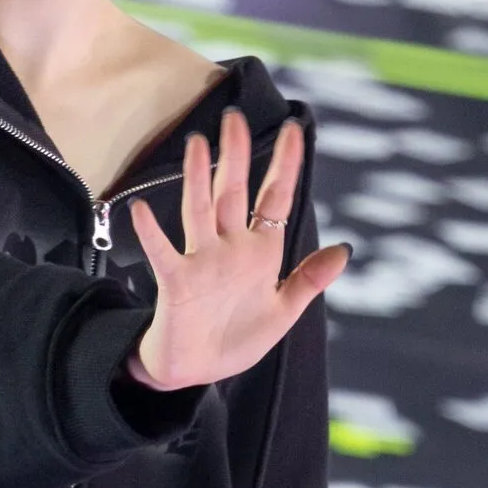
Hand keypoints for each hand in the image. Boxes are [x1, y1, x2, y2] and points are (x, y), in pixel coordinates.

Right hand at [124, 109, 350, 391]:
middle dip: (236, 155)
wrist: (196, 371)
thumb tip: (344, 249)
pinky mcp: (176, 282)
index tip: (295, 130)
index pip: (275, 198)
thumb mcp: (283, 311)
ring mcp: (200, 260)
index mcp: (259, 251)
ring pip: (200, 210)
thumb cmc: (236, 338)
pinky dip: (152, 233)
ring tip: (196, 143)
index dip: (286, 165)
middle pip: (232, 192)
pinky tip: (142, 209)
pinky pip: (163, 253)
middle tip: (234, 117)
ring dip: (196, 178)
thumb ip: (309, 280)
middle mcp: (228, 246)